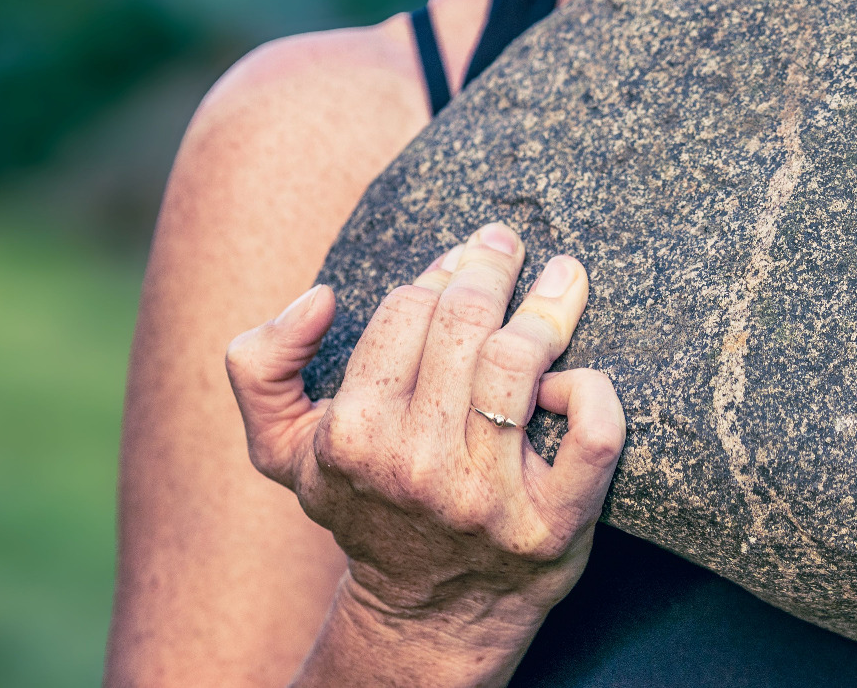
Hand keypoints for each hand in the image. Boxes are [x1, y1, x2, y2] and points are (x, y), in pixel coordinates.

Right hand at [225, 223, 624, 677]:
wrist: (429, 611)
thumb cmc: (366, 505)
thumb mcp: (284, 449)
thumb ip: (262, 368)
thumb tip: (317, 298)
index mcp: (352, 438)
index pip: (408, 309)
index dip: (439, 272)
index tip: (460, 257)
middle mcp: (418, 468)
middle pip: (466, 324)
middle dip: (492, 266)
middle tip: (507, 246)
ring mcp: (488, 499)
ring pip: (522, 364)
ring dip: (549, 304)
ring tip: (561, 276)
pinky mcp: (553, 525)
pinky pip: (592, 436)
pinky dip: (594, 392)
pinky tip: (578, 374)